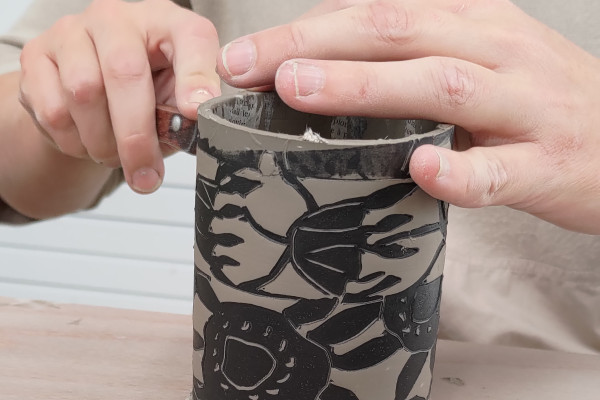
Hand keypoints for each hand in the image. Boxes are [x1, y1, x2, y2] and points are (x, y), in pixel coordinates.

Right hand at [19, 0, 219, 193]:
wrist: (93, 92)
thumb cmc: (145, 91)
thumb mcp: (180, 97)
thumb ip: (195, 105)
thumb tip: (197, 118)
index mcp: (167, 23)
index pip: (190, 36)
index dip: (196, 75)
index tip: (195, 112)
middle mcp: (117, 18)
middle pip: (124, 72)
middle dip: (136, 136)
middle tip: (146, 175)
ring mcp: (72, 32)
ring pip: (83, 93)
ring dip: (102, 142)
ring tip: (116, 156)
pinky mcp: (37, 55)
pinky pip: (52, 110)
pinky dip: (74, 141)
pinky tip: (88, 142)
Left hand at [216, 0, 599, 233]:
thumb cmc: (538, 104)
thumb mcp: (480, 59)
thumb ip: (415, 57)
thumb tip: (332, 63)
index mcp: (474, 23)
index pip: (379, 12)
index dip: (309, 30)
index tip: (250, 55)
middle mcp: (498, 51)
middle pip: (396, 33)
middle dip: (314, 47)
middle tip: (247, 67)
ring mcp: (527, 108)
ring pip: (442, 87)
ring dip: (365, 87)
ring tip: (299, 92)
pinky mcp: (549, 166)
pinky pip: (499, 172)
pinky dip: (459, 173)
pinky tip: (420, 170)